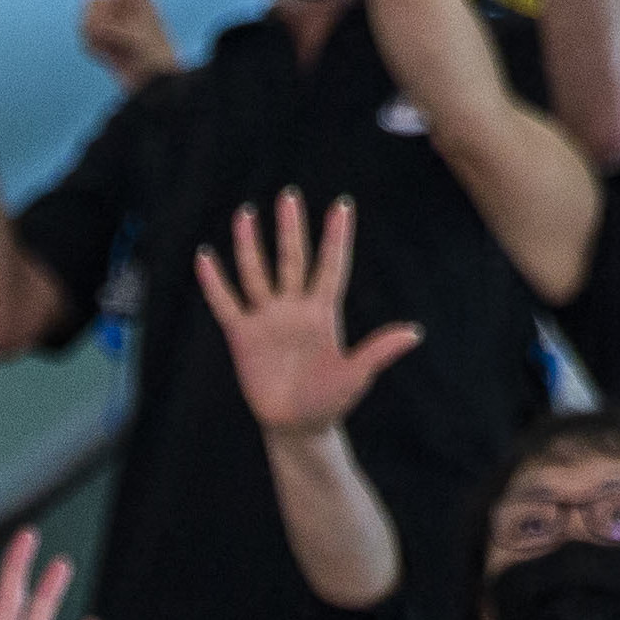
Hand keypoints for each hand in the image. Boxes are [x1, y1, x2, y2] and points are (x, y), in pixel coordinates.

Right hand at [79, 0, 183, 86]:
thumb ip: (114, 32)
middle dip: (98, 19)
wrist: (156, 84)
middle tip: (120, 38)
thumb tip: (92, 26)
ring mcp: (111, 19)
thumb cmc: (156, 61)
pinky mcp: (101, 37)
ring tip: (119, 50)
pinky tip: (111, 57)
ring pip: (85, 19)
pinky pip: (84, 37)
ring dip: (97, 38)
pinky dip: (94, 48)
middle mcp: (122, 2)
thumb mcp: (138, 44)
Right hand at [195, 190, 423, 435]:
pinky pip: (226, 302)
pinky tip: (205, 256)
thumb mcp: (357, 374)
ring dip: (250, 244)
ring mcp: (267, 319)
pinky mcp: (243, 335)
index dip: (336, 237)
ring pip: (257, 273)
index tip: (341, 205)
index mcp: (324, 312)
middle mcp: (294, 308)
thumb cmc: (331, 399)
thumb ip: (379, 350)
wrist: (297, 424)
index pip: (330, 266)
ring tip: (246, 213)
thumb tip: (414, 333)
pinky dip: (214, 281)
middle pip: (291, 260)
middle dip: (290, 229)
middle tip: (289, 195)